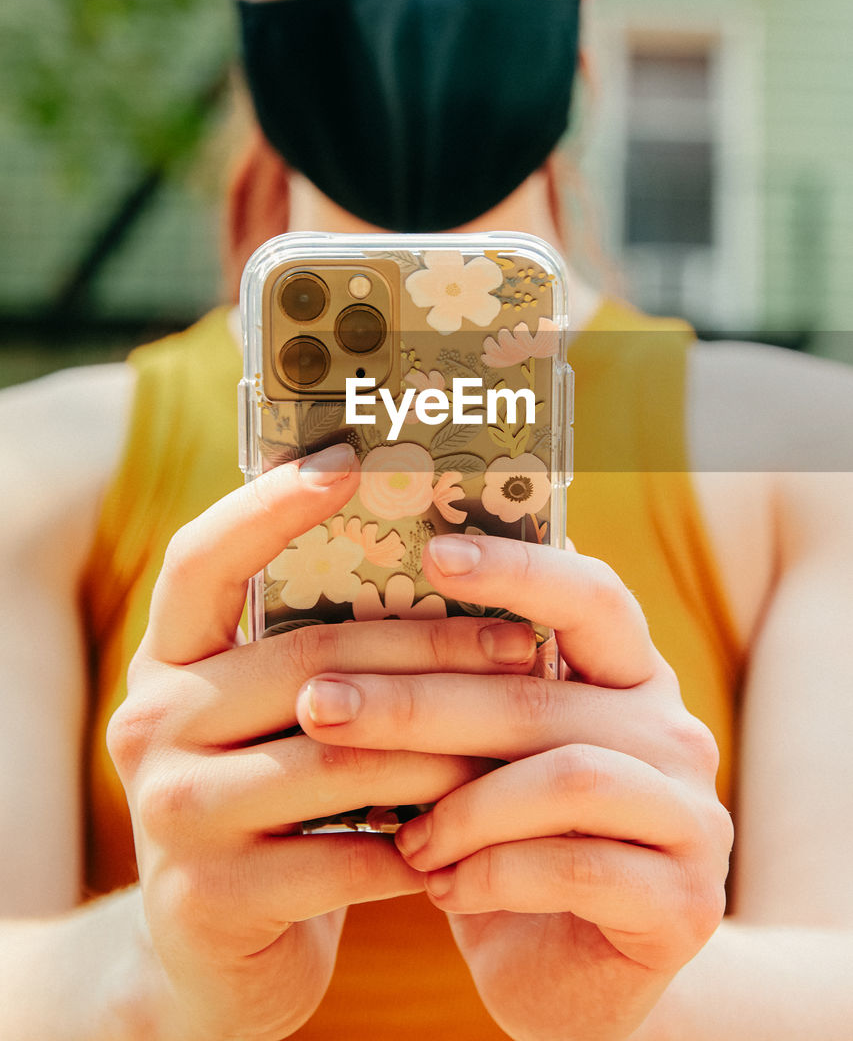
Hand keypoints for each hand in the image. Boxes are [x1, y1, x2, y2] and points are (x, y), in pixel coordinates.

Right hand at [106, 447, 534, 1040]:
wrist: (214, 957)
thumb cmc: (273, 808)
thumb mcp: (273, 721)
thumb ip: (319, 652)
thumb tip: (445, 562)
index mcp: (167, 660)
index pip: (203, 560)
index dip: (269, 506)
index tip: (349, 461)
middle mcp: (150, 722)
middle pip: (310, 660)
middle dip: (431, 650)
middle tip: (520, 644)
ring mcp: (171, 813)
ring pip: (339, 756)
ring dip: (444, 749)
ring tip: (520, 738)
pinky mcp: (210, 899)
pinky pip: (346, 857)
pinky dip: (421, 843)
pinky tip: (473, 831)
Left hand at [295, 533, 733, 1040]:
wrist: (565, 980)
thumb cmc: (507, 845)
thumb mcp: (481, 761)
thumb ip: (461, 696)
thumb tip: (353, 626)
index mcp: (628, 676)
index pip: (590, 595)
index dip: (517, 568)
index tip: (432, 553)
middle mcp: (673, 731)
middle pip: (539, 693)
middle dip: (416, 701)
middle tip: (322, 706)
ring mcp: (691, 816)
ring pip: (565, 777)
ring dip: (461, 807)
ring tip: (401, 840)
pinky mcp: (686, 901)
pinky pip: (578, 867)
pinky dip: (493, 875)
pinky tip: (442, 889)